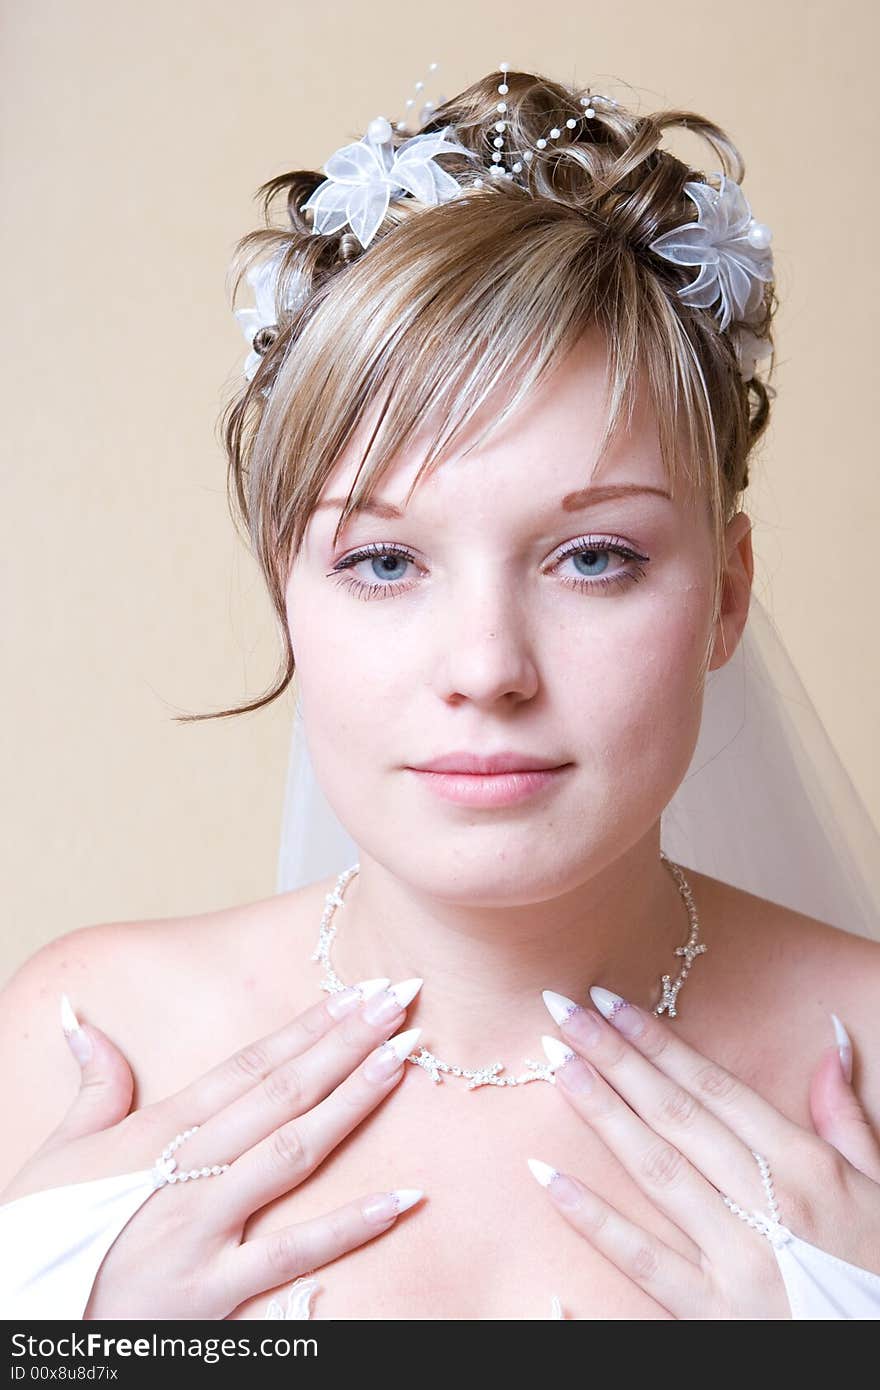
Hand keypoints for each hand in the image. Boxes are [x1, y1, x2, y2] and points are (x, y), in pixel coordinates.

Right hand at [0, 977, 425, 1318]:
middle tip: (398, 1000)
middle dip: (344, 1043)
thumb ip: (92, 1085)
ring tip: (403, 1061)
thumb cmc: (42, 1238)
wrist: (19, 1321)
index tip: (357, 991)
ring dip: (351, 1105)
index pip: (249, 1065)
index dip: (307, 1026)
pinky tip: (400, 1199)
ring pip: (290, 1155)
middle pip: (280, 1094)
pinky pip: (290, 1255)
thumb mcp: (59, 1154)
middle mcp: (186, 1173)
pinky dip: (347, 1229)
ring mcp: (201, 1232)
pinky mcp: (212, 1294)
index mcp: (158, 1132)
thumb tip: (77, 1015)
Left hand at [530, 987, 879, 1318]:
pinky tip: (550, 1177)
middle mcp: (768, 1203)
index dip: (659, 1042)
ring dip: (602, 1112)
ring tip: (557, 1066)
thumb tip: (832, 1040)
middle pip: (675, 1115)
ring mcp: (739, 1259)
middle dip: (615, 1057)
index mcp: (805, 1166)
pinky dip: (594, 1219)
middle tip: (563, 1013)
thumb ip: (845, 1116)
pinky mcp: (714, 1314)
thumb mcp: (878, 1187)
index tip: (611, 1004)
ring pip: (656, 1169)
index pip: (715, 1088)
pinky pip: (643, 1260)